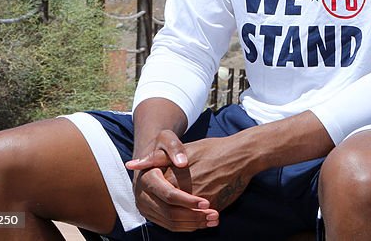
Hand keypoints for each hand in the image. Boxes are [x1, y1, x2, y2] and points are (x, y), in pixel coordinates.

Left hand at [128, 134, 252, 216]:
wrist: (240, 154)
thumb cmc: (211, 149)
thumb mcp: (183, 149)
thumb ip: (156, 159)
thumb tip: (130, 164)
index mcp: (172, 179)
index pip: (158, 198)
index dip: (160, 199)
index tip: (168, 196)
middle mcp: (183, 192)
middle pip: (170, 211)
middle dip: (174, 212)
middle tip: (181, 206)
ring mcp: (199, 201)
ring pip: (186, 218)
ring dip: (188, 219)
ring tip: (192, 212)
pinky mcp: (214, 207)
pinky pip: (201, 219)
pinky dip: (200, 219)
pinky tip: (203, 214)